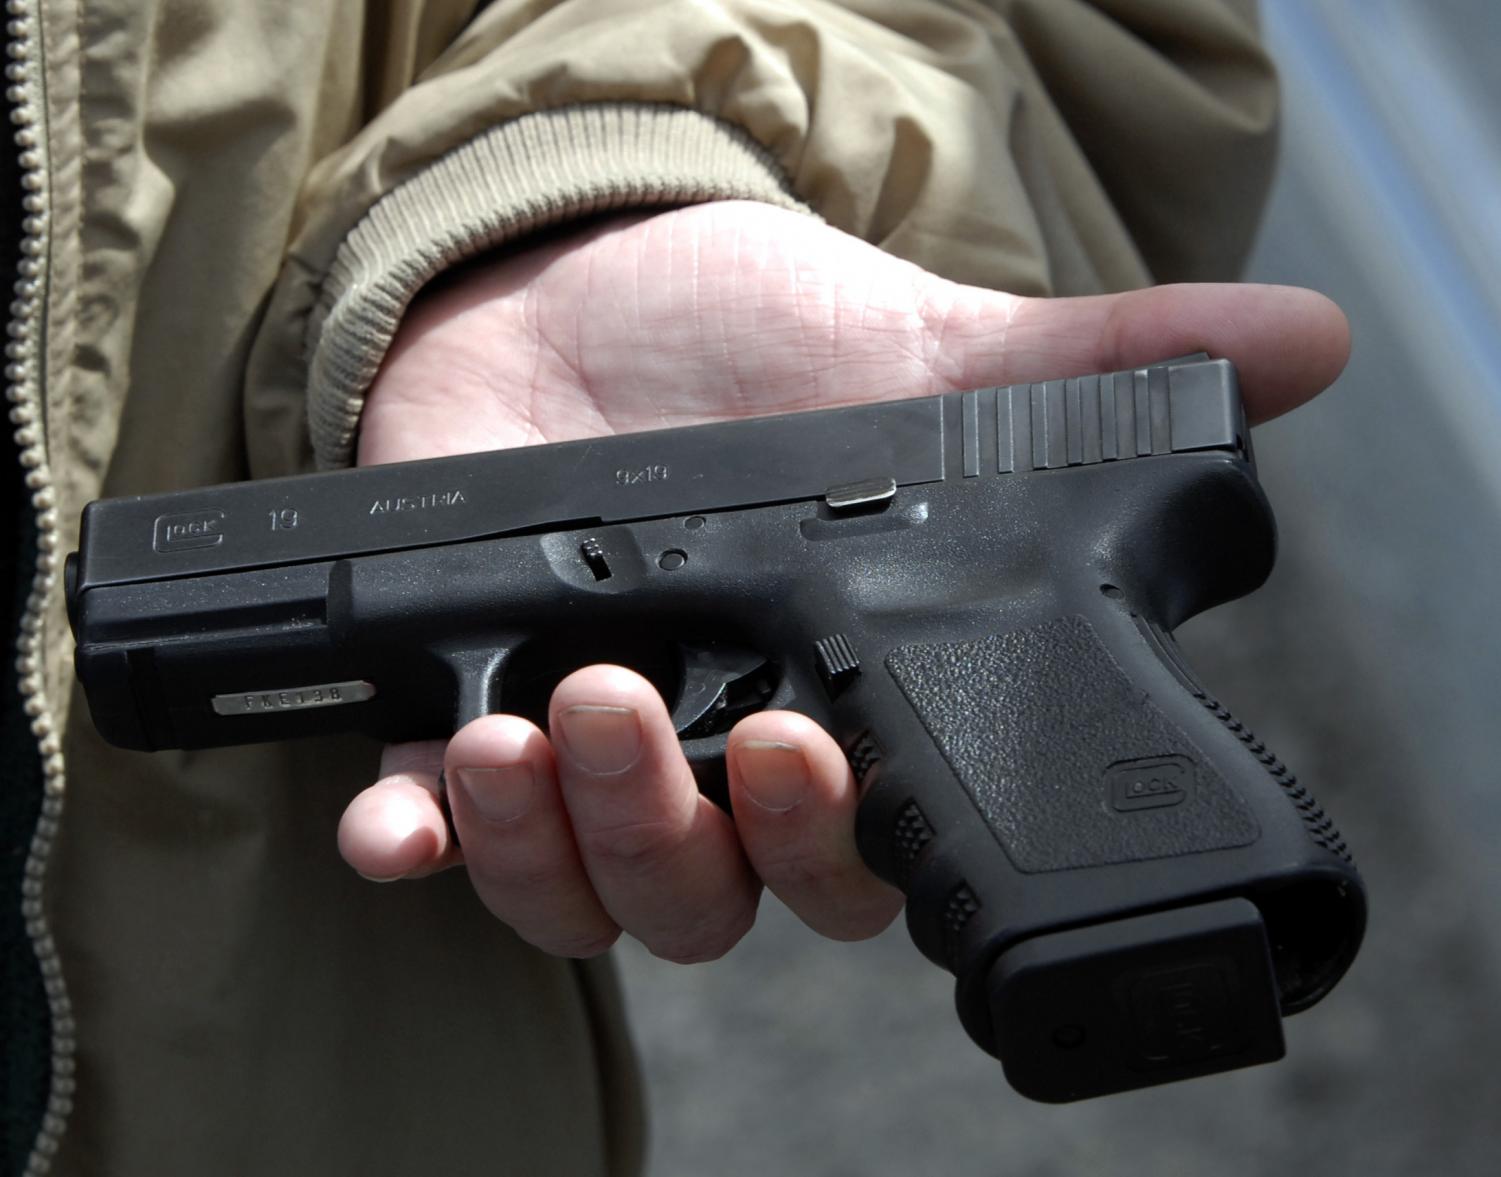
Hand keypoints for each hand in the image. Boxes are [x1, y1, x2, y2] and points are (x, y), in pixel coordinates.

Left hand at [336, 200, 1349, 961]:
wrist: (591, 291)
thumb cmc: (764, 347)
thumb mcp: (932, 364)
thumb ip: (1097, 377)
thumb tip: (1299, 348)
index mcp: (833, 723)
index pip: (854, 859)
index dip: (833, 842)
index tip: (808, 744)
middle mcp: (714, 774)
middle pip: (707, 900)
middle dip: (678, 833)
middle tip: (651, 709)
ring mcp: (589, 760)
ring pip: (580, 891)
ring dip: (552, 838)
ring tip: (530, 722)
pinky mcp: (463, 717)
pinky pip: (438, 834)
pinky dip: (418, 839)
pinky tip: (397, 819)